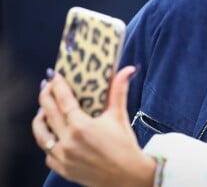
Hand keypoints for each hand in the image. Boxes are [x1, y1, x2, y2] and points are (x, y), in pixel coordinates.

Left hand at [31, 66, 155, 186]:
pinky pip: (46, 152)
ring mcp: (62, 156)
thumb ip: (119, 91)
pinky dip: (47, 141)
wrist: (127, 176)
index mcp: (81, 126)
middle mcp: (67, 141)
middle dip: (45, 96)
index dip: (57, 85)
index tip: (54, 75)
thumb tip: (127, 69)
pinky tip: (52, 134)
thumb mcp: (120, 116)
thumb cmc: (124, 146)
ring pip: (40, 134)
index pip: (62, 100)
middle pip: (48, 113)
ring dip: (40, 119)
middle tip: (47, 86)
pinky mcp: (62, 168)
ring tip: (44, 109)